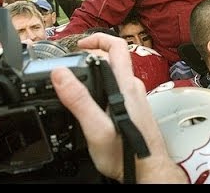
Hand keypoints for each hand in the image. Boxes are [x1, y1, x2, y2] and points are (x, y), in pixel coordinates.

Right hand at [51, 33, 186, 182]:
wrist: (147, 168)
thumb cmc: (126, 153)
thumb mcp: (96, 128)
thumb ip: (79, 100)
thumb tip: (61, 74)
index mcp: (125, 86)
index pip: (117, 47)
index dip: (97, 39)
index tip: (79, 44)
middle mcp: (133, 87)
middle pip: (115, 58)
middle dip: (93, 54)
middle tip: (74, 61)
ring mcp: (136, 96)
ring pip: (116, 73)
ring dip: (97, 70)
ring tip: (79, 79)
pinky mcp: (135, 106)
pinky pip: (118, 87)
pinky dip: (103, 84)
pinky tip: (93, 98)